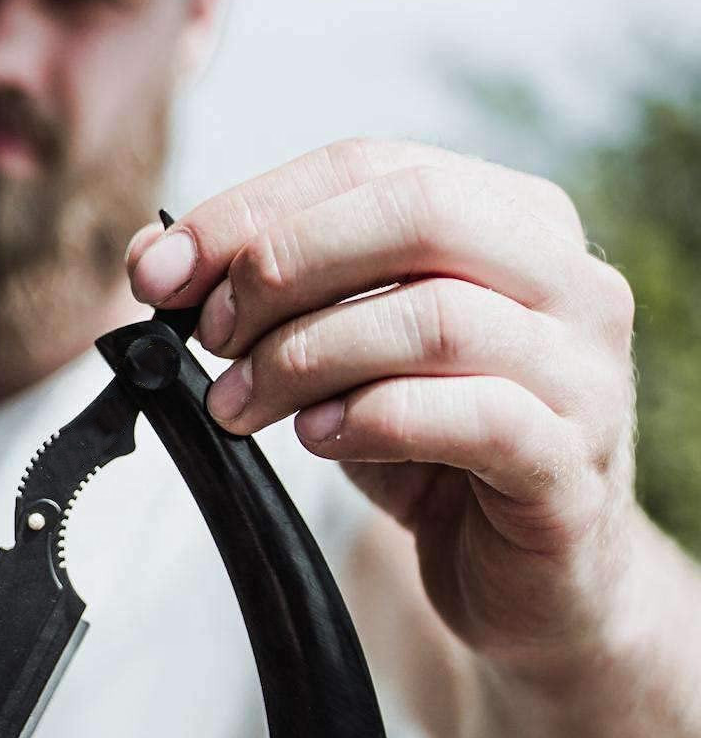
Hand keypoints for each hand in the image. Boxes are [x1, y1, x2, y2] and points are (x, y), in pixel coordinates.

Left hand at [127, 139, 637, 669]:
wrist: (526, 571)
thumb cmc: (431, 446)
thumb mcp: (342, 354)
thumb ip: (268, 296)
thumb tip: (154, 258)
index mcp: (508, 218)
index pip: (367, 167)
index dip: (250, 209)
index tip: (160, 270)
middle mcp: (564, 277)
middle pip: (415, 215)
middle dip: (283, 265)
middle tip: (210, 333)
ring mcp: (583, 369)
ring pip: (436, 319)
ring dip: (307, 356)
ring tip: (239, 402)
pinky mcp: (573, 463)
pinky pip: (474, 417)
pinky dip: (373, 419)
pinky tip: (318, 436)